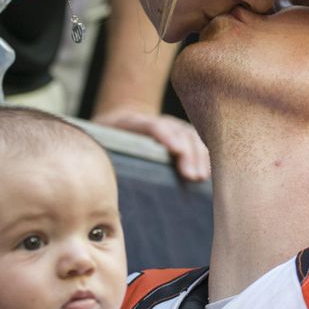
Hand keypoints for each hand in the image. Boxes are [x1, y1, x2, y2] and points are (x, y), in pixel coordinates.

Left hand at [91, 109, 209, 181]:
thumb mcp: (100, 145)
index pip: (151, 124)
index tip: (176, 151)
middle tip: (191, 176)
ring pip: (190, 134)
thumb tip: (101, 188)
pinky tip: (208, 171)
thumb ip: (103, 158)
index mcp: (130, 122)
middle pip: (176, 130)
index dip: (165, 135)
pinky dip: (204, 154)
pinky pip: (197, 141)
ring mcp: (170, 125)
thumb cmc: (108, 140)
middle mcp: (155, 121)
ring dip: (198, 155)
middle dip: (187, 152)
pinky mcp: (181, 133)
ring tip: (200, 177)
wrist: (119, 119)